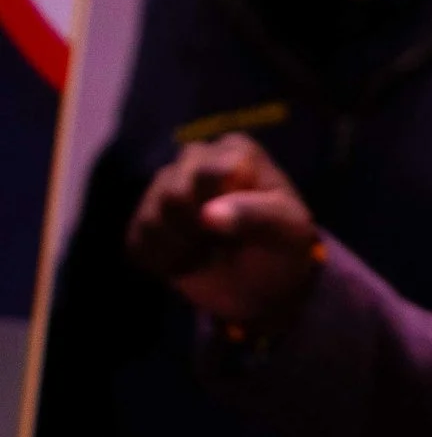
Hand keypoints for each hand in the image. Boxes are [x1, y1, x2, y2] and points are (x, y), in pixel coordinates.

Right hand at [125, 134, 319, 331]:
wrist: (263, 285)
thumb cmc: (282, 248)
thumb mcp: (289, 232)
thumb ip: (257, 216)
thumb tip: (208, 214)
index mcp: (236, 151)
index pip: (209, 174)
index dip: (222, 210)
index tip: (246, 227)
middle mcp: (195, 159)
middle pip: (174, 196)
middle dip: (201, 231)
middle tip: (229, 243)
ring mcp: (165, 185)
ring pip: (152, 220)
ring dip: (185, 249)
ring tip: (212, 251)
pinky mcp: (144, 218)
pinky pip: (138, 242)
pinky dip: (166, 261)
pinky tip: (190, 260)